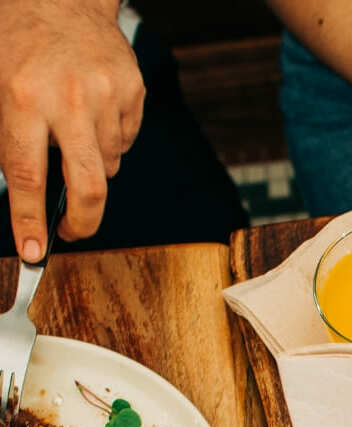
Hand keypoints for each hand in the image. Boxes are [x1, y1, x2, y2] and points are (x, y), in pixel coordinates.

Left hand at [0, 0, 144, 259]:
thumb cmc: (17, 41)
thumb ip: (11, 142)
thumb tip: (29, 201)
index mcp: (22, 98)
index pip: (28, 177)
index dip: (30, 221)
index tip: (33, 252)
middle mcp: (69, 99)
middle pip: (88, 187)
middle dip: (81, 222)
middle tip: (72, 232)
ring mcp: (107, 96)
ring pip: (108, 164)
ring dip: (92, 163)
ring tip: (73, 130)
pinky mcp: (132, 92)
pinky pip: (125, 141)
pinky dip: (109, 139)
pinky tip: (93, 112)